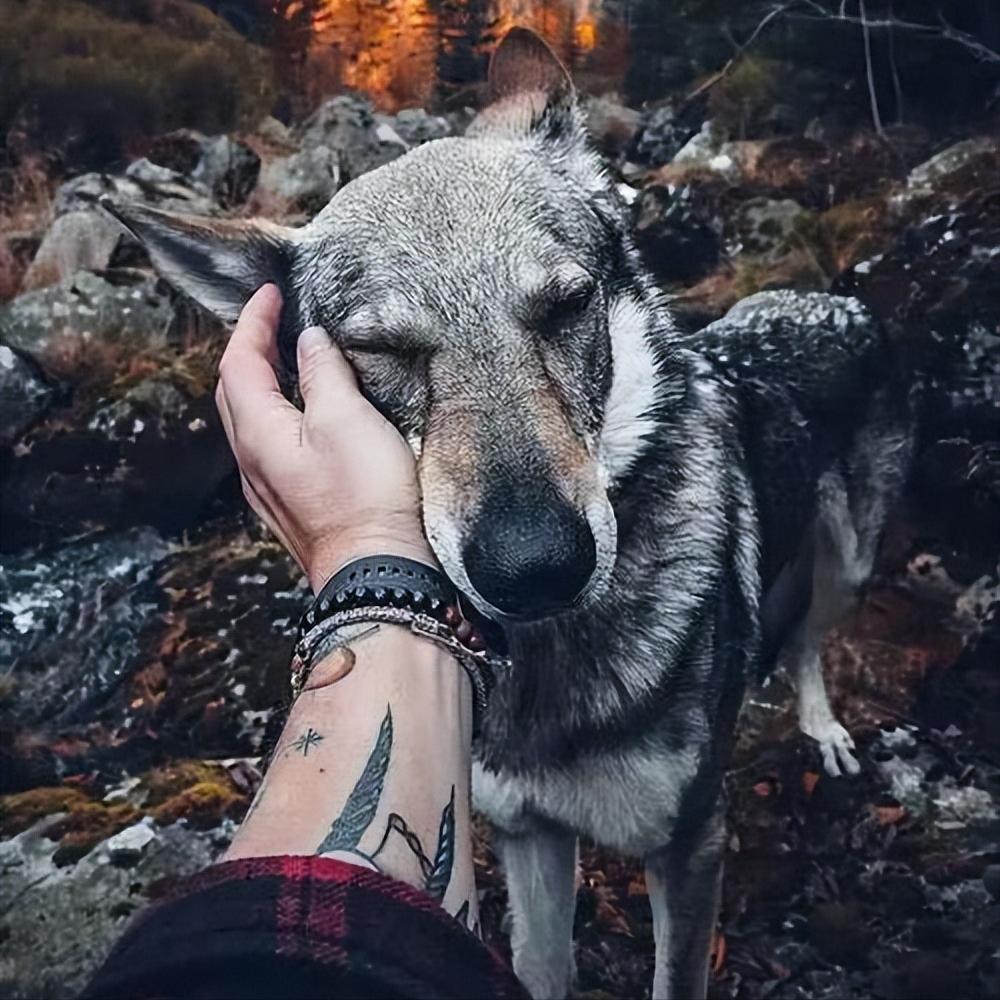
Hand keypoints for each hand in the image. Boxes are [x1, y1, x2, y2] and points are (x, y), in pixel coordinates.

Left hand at [215, 284, 433, 591]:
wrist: (376, 573)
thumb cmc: (365, 496)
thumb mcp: (347, 420)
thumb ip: (324, 374)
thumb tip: (310, 342)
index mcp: (257, 432)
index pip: (238, 361)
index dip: (252, 322)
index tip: (272, 293)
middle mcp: (251, 460)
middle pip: (234, 391)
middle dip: (250, 349)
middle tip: (274, 321)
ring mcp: (268, 487)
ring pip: (250, 420)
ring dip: (263, 382)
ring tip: (291, 360)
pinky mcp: (291, 504)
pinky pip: (270, 445)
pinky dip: (279, 413)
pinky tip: (307, 415)